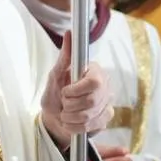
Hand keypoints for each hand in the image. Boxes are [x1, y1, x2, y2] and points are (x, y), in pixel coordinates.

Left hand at [41, 33, 114, 150]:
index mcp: (94, 71)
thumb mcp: (55, 75)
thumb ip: (64, 57)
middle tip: (63, 102)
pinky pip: (91, 126)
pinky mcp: (106, 119)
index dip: (77, 90)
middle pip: (92, 101)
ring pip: (90, 116)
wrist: (54, 118)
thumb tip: (69, 33)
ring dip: (70, 117)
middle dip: (70, 105)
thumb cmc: (54, 94)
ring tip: (65, 113)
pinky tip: (71, 122)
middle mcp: (105, 86)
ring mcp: (107, 103)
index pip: (94, 82)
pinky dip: (75, 126)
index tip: (64, 92)